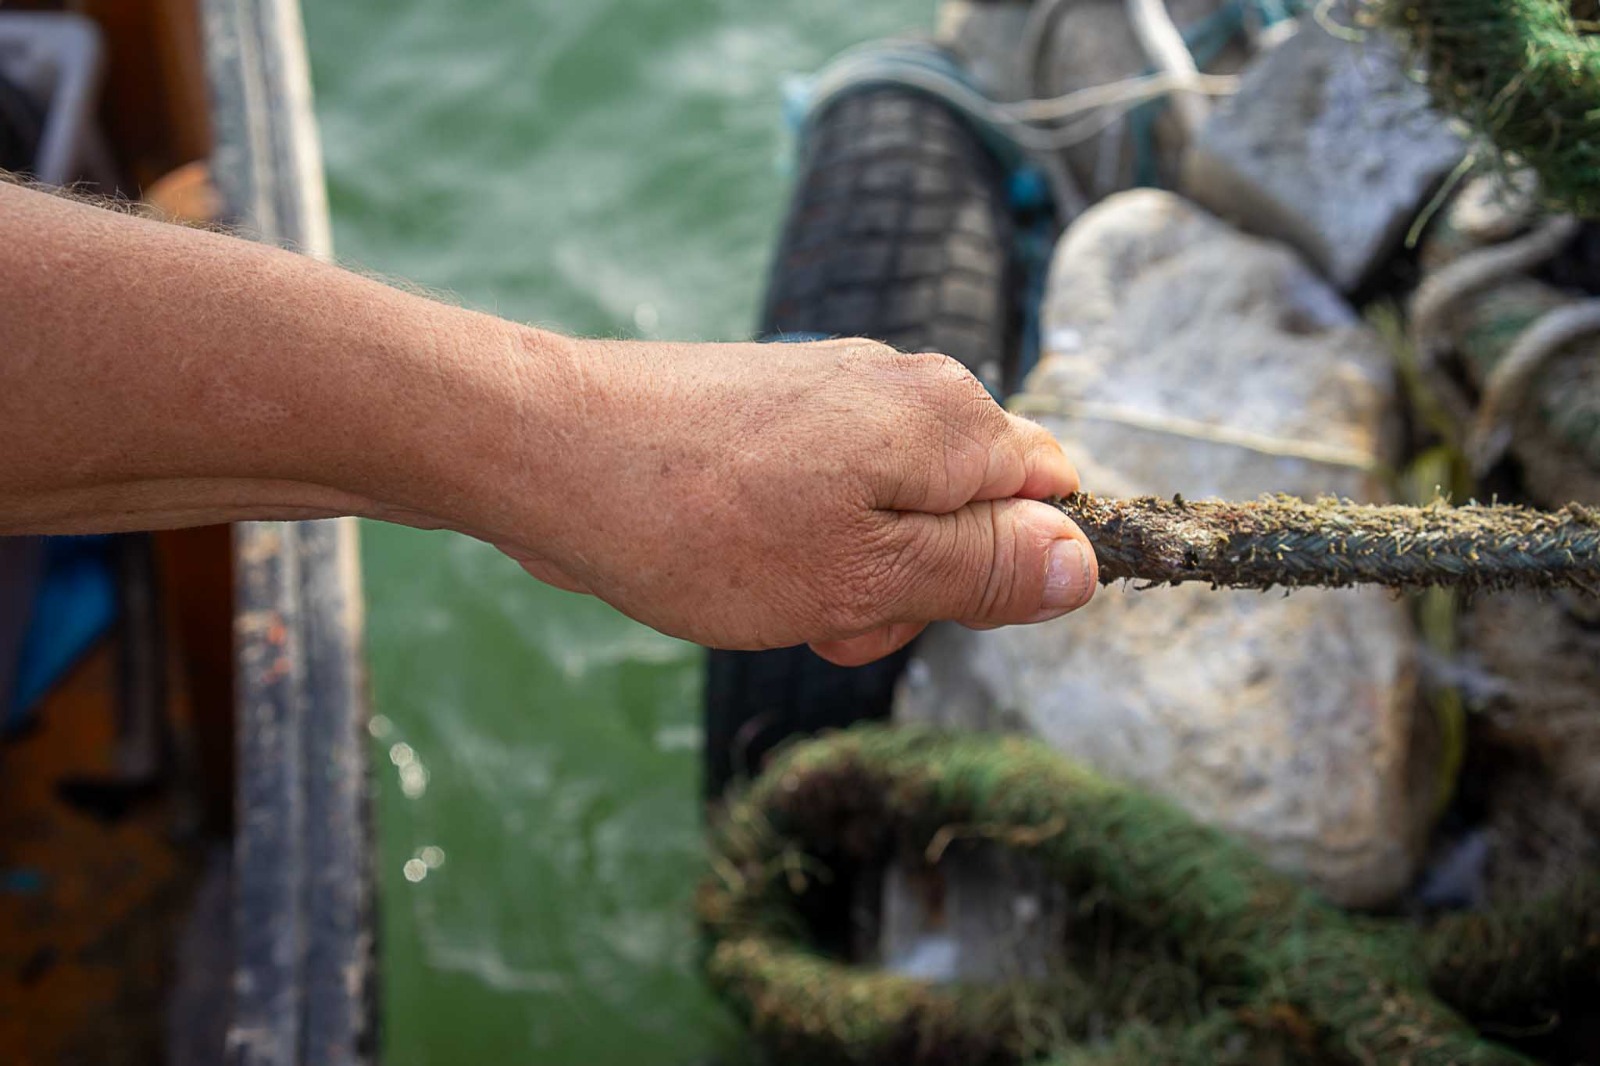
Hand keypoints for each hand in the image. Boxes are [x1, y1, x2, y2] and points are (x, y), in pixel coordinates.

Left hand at [472, 335, 1097, 665]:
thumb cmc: (706, 526)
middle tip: (832, 619)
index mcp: (950, 420)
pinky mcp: (775, 408)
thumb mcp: (868, 578)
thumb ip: (984, 570)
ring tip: (770, 594)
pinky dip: (802, 543)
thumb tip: (1085, 560)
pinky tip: (738, 564)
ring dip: (851, 576)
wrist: (547, 452)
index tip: (932, 611)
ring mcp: (833, 391)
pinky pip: (830, 492)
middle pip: (970, 510)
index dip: (1012, 571)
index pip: (1052, 495)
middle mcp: (904, 386)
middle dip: (917, 586)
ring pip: (892, 511)